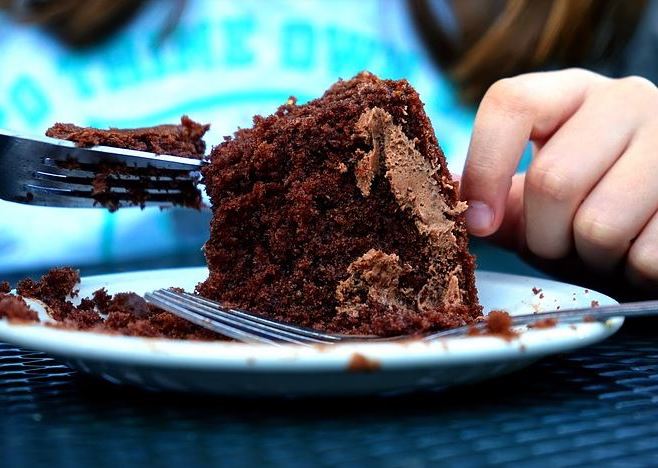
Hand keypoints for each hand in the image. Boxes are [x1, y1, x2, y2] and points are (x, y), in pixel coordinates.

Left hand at [460, 69, 657, 287]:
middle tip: (560, 243)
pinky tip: (639, 252)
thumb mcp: (536, 197)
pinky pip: (646, 255)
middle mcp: (626, 100)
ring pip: (599, 225)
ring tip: (604, 247)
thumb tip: (441, 190)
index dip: (485, 168)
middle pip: (552, 181)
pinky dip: (632, 272)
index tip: (478, 222)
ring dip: (590, 258)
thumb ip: (493, 194)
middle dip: (544, 237)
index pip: (511, 103)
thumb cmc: (588, 206)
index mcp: (571, 93)